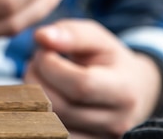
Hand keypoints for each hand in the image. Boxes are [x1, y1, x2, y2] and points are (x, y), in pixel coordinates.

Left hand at [24, 19, 161, 138]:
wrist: (130, 90)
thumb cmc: (108, 60)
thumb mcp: (97, 38)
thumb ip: (71, 33)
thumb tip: (42, 37)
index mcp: (123, 91)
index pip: (80, 85)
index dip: (51, 65)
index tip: (44, 50)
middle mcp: (116, 122)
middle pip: (59, 106)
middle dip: (36, 78)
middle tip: (36, 61)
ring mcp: (100, 138)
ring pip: (49, 122)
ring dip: (32, 95)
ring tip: (39, 75)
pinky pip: (49, 133)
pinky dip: (37, 112)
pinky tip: (42, 94)